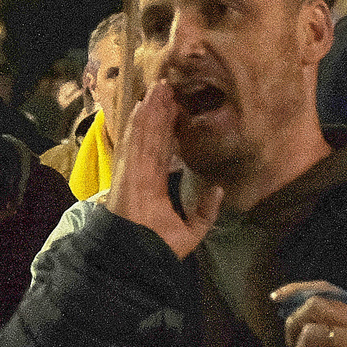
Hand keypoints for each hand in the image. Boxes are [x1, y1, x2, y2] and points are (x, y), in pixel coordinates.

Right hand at [107, 82, 221, 258]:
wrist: (141, 260)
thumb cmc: (159, 249)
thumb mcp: (191, 231)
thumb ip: (205, 211)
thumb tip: (219, 190)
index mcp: (154, 185)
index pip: (163, 150)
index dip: (167, 129)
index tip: (174, 109)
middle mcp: (141, 174)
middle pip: (152, 137)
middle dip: (158, 112)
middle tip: (166, 86)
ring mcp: (132, 172)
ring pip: (143, 135)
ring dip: (150, 111)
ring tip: (158, 88)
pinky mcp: (127, 174)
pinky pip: (134, 144)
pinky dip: (137, 125)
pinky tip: (142, 107)